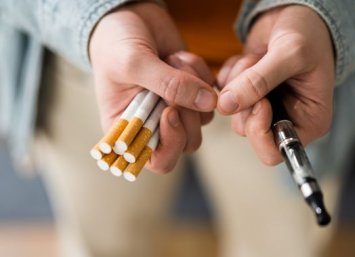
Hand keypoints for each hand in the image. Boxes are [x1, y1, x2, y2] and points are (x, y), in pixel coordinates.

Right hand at [89, 3, 216, 172]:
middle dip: (188, 114)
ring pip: (203, 119)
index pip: (157, 160)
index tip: (171, 112)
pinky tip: (179, 56)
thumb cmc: (116, 43)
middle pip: (187, 143)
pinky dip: (201, 73)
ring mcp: (176, 108)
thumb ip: (169, 84)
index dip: (170, 144)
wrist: (128, 16)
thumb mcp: (133, 63)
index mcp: (128, 130)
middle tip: (175, 81)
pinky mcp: (192, 91)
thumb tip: (208, 103)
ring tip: (172, 61)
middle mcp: (154, 125)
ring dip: (193, 87)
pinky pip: (211, 94)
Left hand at [217, 5, 334, 164]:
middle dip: (246, 99)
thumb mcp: (290, 54)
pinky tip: (250, 56)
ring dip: (239, 80)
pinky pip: (225, 93)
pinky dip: (232, 72)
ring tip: (258, 56)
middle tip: (257, 68)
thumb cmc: (307, 33)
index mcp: (308, 122)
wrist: (296, 14)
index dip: (259, 130)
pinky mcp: (247, 94)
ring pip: (233, 112)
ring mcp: (264, 108)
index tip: (259, 102)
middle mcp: (285, 120)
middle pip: (248, 131)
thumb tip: (226, 106)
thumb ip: (259, 81)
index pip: (274, 152)